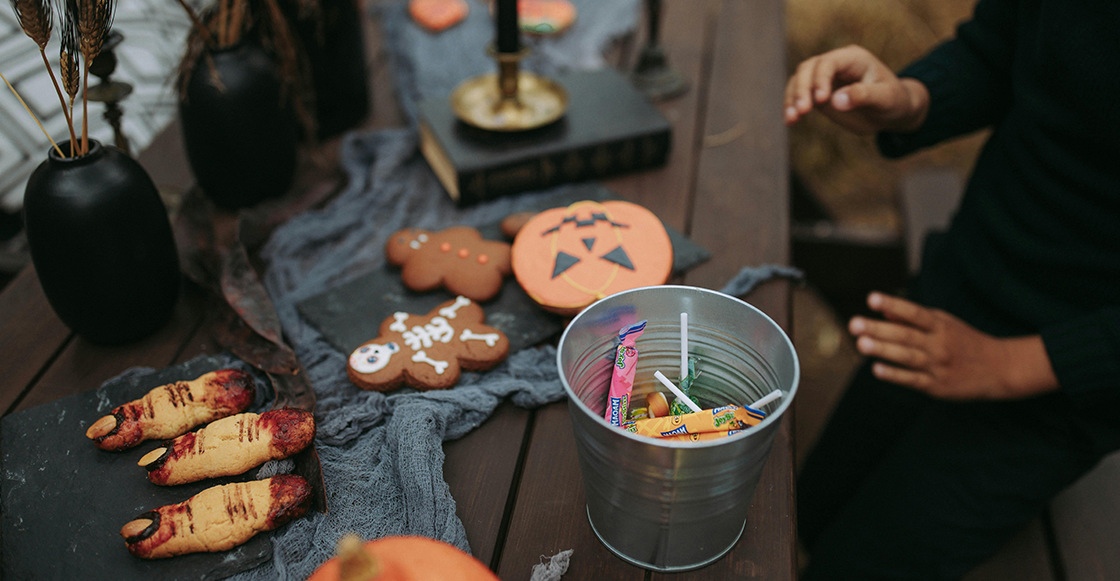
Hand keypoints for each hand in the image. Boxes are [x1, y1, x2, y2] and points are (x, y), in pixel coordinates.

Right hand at [784, 45, 929, 133]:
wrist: (891, 112)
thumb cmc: (893, 101)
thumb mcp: (885, 98)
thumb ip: (863, 96)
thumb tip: (835, 101)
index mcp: (853, 58)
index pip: (828, 62)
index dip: (820, 78)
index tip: (820, 100)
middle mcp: (835, 64)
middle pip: (808, 68)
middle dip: (802, 89)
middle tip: (802, 111)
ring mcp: (824, 78)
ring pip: (798, 80)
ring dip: (792, 99)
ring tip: (791, 119)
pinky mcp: (817, 93)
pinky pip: (798, 95)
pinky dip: (791, 107)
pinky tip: (789, 121)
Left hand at [848, 292, 1059, 399]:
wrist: (999, 369)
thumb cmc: (964, 341)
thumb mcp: (944, 324)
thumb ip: (913, 319)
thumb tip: (884, 311)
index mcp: (941, 325)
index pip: (914, 312)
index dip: (893, 304)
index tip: (871, 298)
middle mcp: (939, 344)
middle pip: (906, 335)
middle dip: (879, 329)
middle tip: (854, 323)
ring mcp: (938, 365)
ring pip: (907, 357)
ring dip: (883, 350)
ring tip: (861, 343)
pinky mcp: (937, 386)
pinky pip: (913, 380)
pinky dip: (895, 375)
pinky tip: (877, 369)